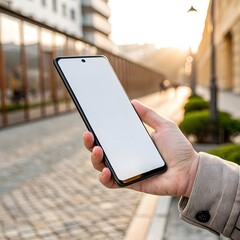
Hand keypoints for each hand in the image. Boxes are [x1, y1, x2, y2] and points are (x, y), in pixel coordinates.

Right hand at [83, 100, 198, 196]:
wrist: (189, 170)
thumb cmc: (178, 148)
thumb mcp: (164, 126)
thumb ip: (149, 114)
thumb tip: (132, 102)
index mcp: (131, 143)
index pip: (110, 137)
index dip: (98, 131)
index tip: (91, 123)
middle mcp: (126, 156)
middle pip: (101, 151)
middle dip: (90, 143)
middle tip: (89, 134)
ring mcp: (126, 169)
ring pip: (102, 166)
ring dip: (94, 159)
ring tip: (97, 150)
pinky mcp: (130, 182)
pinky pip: (111, 183)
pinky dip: (104, 178)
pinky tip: (106, 171)